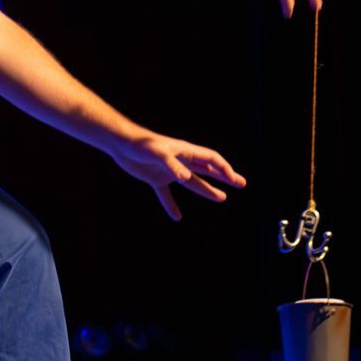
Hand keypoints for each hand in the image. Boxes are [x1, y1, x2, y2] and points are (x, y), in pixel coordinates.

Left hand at [107, 131, 246, 220]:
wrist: (120, 143)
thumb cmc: (140, 144)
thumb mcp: (156, 153)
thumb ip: (171, 164)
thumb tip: (185, 178)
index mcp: (185, 152)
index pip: (211, 159)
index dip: (224, 169)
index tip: (235, 180)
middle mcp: (180, 161)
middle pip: (207, 169)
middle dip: (225, 176)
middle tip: (241, 184)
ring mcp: (169, 170)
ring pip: (192, 182)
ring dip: (207, 190)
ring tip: (222, 198)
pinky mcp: (155, 178)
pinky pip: (166, 194)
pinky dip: (171, 205)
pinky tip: (176, 217)